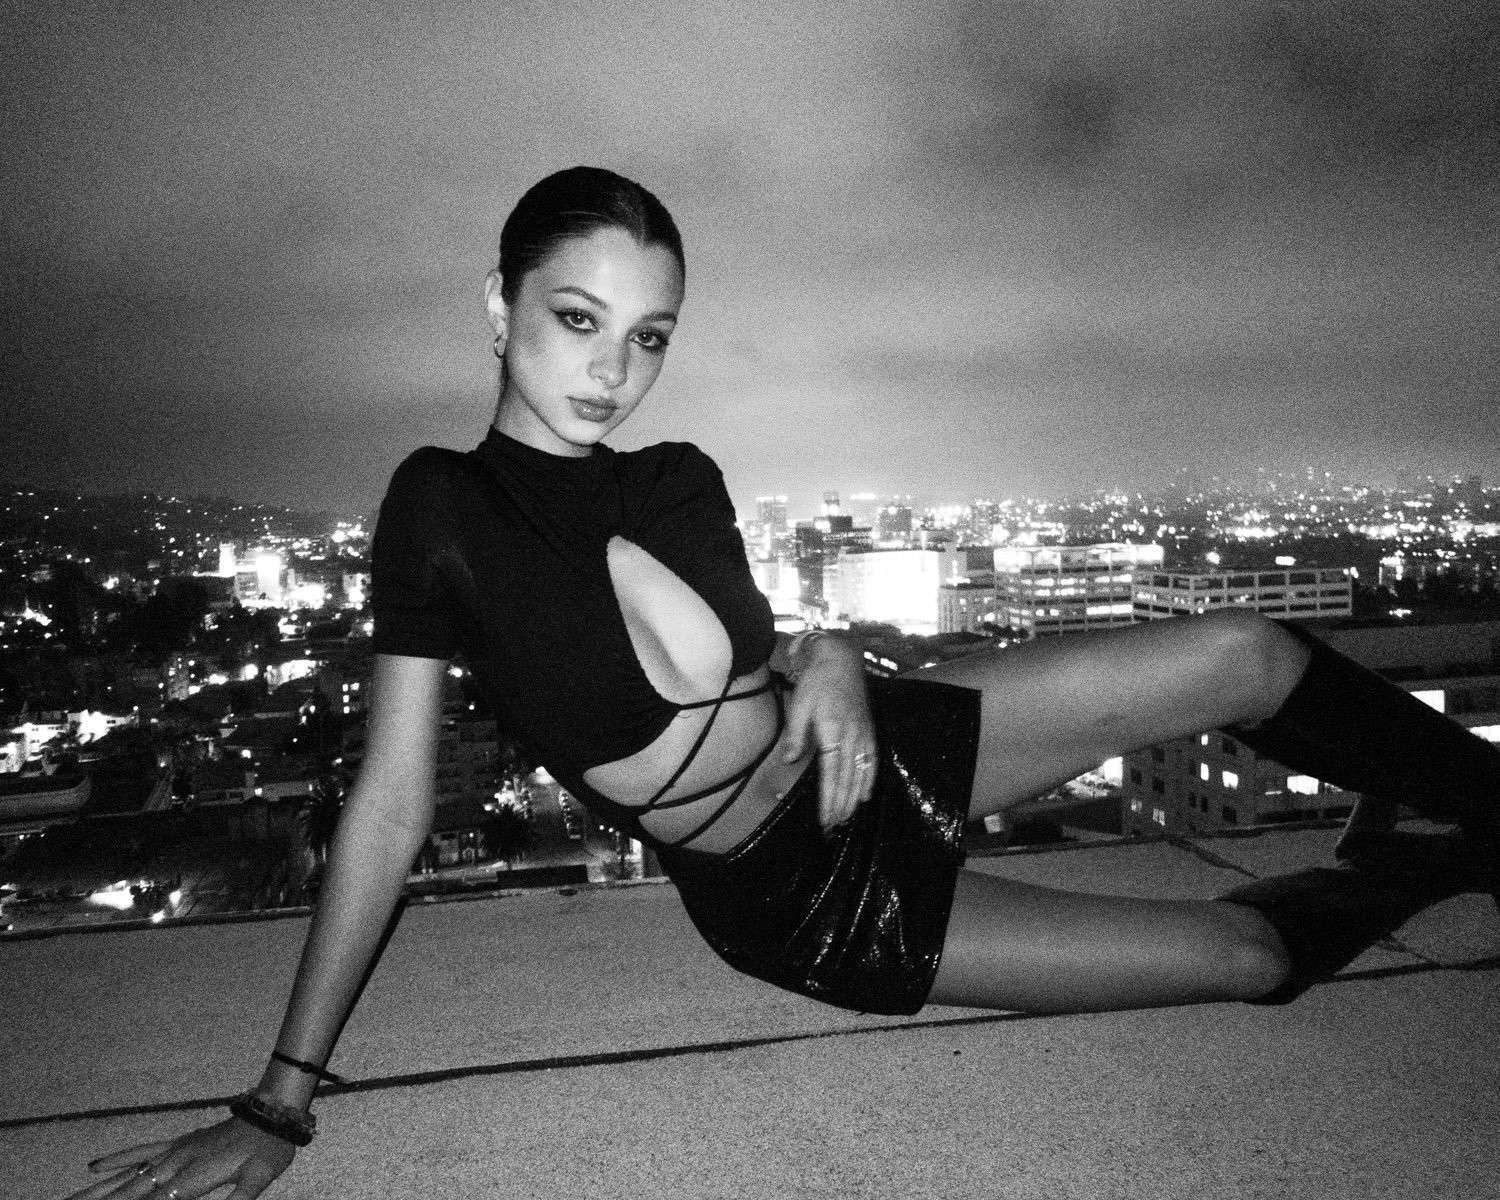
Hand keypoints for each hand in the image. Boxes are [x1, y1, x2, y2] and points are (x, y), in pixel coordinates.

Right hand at [66, 1116, 295, 1199]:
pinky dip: (118, 1158)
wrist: (274, 1115)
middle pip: (132, 1191)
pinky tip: (94, 1166)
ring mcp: (176, 1151)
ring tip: (69, 1199)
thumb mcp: (259, 1181)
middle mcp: (179, 1163)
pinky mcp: (179, 1142)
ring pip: (129, 1174)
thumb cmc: (269, 1151)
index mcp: (196, 1177)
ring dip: (99, 1189)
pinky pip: (142, 1151)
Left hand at [780, 637, 877, 830]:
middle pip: (847, 779)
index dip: (828, 798)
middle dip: (841, 805)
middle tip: (833, 826)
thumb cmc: (816, 681)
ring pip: (861, 773)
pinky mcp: (869, 730)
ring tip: (847, 818)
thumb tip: (791, 760)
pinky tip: (866, 796)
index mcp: (832, 731)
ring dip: (854, 798)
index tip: (824, 818)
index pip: (831, 773)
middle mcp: (852, 735)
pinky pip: (873, 760)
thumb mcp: (799, 704)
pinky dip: (870, 779)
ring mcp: (864, 733)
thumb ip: (796, 734)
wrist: (841, 659)